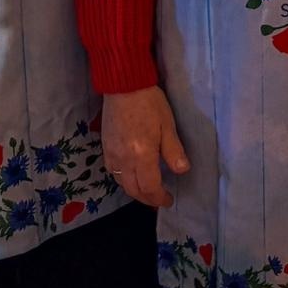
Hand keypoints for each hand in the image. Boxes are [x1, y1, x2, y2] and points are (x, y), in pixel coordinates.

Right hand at [102, 86, 189, 207]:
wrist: (123, 86)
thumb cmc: (149, 103)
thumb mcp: (167, 125)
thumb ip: (173, 150)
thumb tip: (182, 171)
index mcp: (142, 155)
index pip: (150, 187)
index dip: (159, 198)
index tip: (168, 200)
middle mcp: (124, 159)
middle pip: (133, 190)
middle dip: (147, 199)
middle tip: (158, 200)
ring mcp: (112, 154)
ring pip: (121, 183)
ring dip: (134, 191)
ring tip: (146, 190)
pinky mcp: (105, 147)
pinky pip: (112, 172)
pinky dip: (123, 179)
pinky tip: (131, 175)